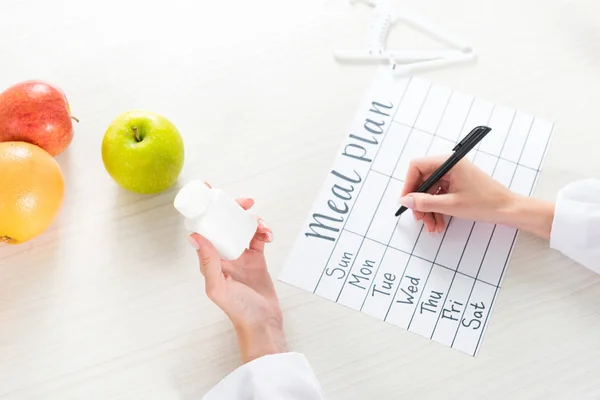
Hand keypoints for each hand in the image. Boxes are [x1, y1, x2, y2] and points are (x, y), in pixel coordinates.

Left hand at [187, 194, 286, 363]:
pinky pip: (258, 237)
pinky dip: (264, 232)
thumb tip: (194, 237)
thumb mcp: (219, 286)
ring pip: (243, 228)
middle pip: (225, 223)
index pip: (205, 229)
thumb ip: (207, 262)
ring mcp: (241, 255)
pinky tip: (268, 235)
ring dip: (252, 221)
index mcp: (211, 259)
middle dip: (234, 209)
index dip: (206, 210)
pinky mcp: (256, 258)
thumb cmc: (238, 310)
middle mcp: (224, 254)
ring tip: (261, 225)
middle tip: (244, 203)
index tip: (209, 193)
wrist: (262, 322)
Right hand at [399, 155, 554, 238]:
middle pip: (423, 181)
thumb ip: (424, 202)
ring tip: (432, 226)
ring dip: (428, 210)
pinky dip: (437, 210)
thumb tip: (405, 200)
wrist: (509, 211)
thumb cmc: (486, 203)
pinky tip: (439, 223)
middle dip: (420, 202)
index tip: (406, 201)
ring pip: (431, 192)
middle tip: (420, 219)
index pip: (417, 166)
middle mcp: (450, 166)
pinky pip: (440, 196)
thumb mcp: (451, 205)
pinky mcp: (457, 185)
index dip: (408, 184)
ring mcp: (454, 176)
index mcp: (449, 163)